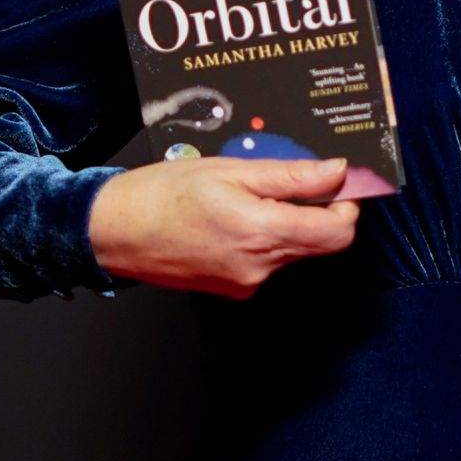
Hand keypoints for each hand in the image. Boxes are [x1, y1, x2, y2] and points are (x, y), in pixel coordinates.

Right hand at [87, 156, 359, 298]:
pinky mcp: (232, 290)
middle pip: (318, 243)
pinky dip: (263, 240)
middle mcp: (260, 268)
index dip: (347, 205)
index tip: (338, 182)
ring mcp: (246, 283)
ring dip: (286, 223)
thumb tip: (337, 172)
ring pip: (292, 251)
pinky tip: (232, 219)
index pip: (337, 233)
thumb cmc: (164, 194)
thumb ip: (291, 175)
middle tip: (292, 179)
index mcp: (263, 233)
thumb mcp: (231, 170)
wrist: (114, 232)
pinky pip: (267, 263)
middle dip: (316, 211)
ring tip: (248, 196)